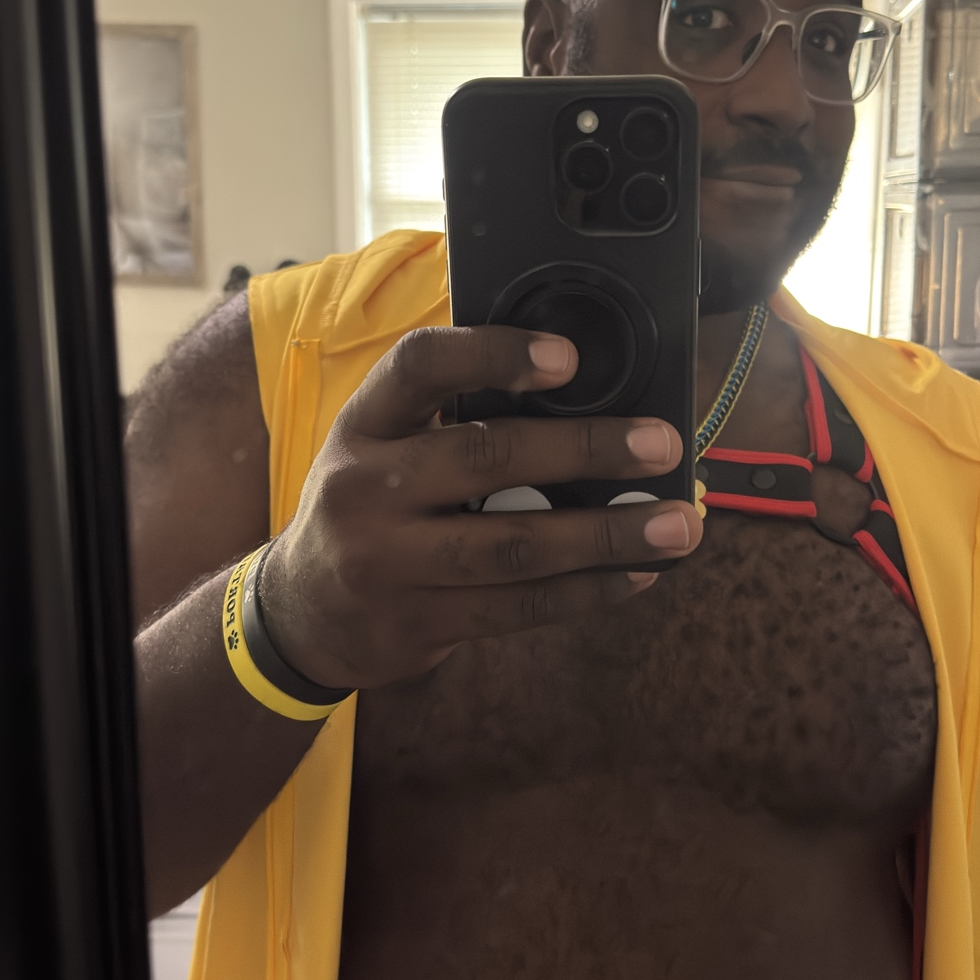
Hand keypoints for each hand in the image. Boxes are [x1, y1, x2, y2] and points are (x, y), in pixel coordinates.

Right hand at [258, 325, 702, 690]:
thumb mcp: (380, 446)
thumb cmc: (369, 507)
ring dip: (607, 535)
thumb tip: (580, 395)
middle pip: (486, 458)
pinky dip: (587, 591)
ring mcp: (388, 563)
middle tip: (661, 444)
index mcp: (363, 424)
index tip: (567, 357)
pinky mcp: (417, 624)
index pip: (419, 366)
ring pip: (514, 547)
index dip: (492, 354)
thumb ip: (450, 417)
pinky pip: (518, 608)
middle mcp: (366, 488)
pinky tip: (636, 574)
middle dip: (586, 449)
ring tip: (678, 525)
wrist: (301, 613)